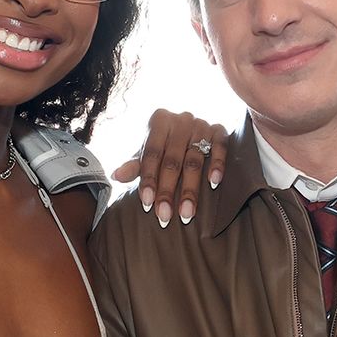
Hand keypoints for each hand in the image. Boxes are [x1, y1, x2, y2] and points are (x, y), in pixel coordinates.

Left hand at [112, 109, 228, 226]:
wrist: (190, 125)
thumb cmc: (165, 142)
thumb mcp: (149, 150)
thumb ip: (135, 164)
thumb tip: (116, 176)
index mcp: (159, 121)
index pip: (151, 154)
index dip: (149, 179)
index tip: (147, 204)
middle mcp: (180, 120)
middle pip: (172, 160)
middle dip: (168, 191)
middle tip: (164, 216)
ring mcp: (201, 125)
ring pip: (195, 160)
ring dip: (190, 189)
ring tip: (186, 214)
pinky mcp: (219, 130)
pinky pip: (220, 148)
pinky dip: (217, 165)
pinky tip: (213, 184)